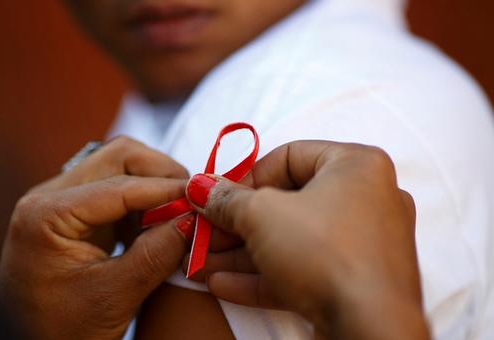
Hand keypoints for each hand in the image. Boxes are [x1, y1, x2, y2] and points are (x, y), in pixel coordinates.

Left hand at [0, 137, 190, 339]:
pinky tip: (157, 226)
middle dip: (160, 175)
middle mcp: (50, 197)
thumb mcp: (111, 298)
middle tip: (191, 202)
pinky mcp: (76, 213)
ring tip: (176, 217)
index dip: (165, 190)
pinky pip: (117, 190)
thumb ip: (155, 256)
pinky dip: (144, 202)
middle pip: (117, 158)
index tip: (201, 200)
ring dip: (153, 187)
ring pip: (120, 168)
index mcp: (46, 215)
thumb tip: (193, 221)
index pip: (118, 186)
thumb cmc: (60, 331)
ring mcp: (63, 201)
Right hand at [185, 141, 429, 339]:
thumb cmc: (322, 251)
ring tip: (201, 262)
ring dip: (242, 252)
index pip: (289, 156)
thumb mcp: (262, 215)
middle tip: (204, 232)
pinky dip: (264, 275)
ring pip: (291, 241)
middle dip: (237, 222)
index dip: (246, 177)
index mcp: (356, 166)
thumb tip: (201, 187)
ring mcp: (362, 245)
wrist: (370, 329)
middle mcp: (366, 200)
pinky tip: (221, 284)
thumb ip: (227, 199)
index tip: (217, 198)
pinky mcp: (354, 283)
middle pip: (287, 203)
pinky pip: (304, 270)